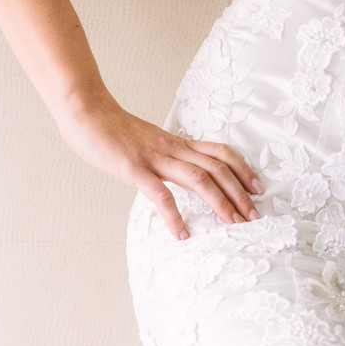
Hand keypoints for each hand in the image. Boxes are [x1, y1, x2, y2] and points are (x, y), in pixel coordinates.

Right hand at [57, 92, 264, 240]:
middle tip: (255, 216)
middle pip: (217, 169)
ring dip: (220, 202)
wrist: (86, 111)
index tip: (258, 189)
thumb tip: (172, 174)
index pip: (220, 153)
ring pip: (199, 179)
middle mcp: (172, 149)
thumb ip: (162, 157)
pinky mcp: (135, 170)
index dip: (243, 170)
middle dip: (240, 193)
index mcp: (176, 143)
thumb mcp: (146, 143)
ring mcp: (155, 159)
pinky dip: (174, 215)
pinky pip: (160, 195)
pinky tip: (181, 234)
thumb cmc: (111, 130)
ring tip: (233, 224)